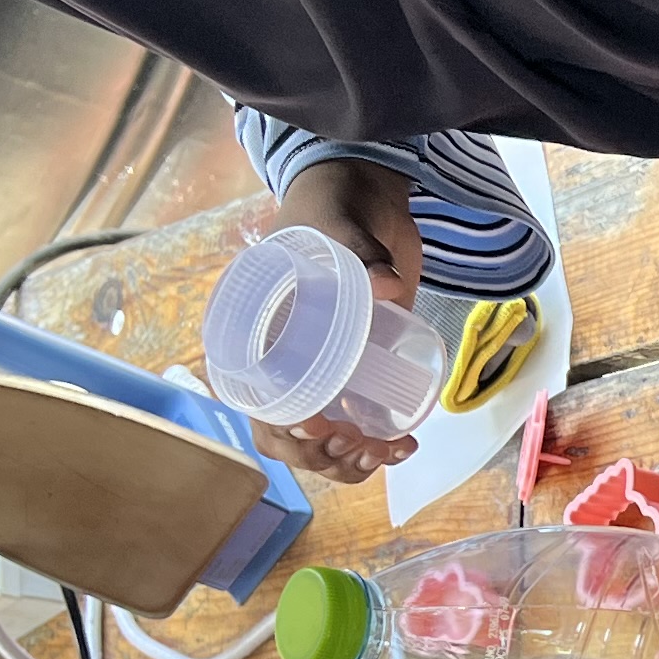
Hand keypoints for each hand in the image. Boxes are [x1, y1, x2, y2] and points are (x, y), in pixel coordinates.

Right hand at [255, 159, 425, 482]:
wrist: (369, 196)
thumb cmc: (335, 204)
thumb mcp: (340, 219)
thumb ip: (359, 246)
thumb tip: (389, 282)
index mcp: (262, 332)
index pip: (257, 401)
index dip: (283, 428)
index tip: (321, 427)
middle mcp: (286, 361)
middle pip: (287, 436)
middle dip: (322, 455)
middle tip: (364, 446)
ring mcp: (322, 371)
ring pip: (321, 442)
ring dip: (350, 462)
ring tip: (389, 450)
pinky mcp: (357, 373)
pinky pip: (353, 426)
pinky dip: (374, 449)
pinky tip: (401, 447)